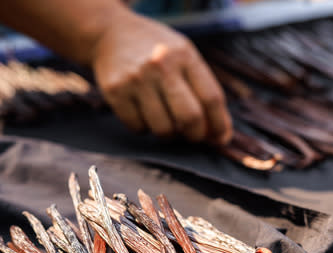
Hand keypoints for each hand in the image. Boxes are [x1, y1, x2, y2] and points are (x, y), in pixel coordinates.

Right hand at [90, 10, 231, 144]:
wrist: (112, 34)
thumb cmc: (159, 53)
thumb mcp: (186, 57)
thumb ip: (204, 89)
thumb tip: (220, 136)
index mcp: (185, 56)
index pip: (211, 98)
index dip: (219, 125)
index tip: (220, 139)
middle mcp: (161, 65)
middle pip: (190, 117)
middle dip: (196, 135)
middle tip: (193, 136)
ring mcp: (137, 79)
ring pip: (163, 129)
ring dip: (169, 134)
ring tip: (166, 121)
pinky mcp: (115, 91)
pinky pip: (138, 127)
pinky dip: (145, 129)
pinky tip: (144, 114)